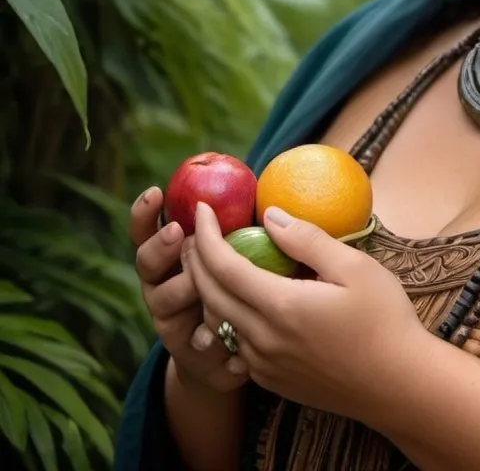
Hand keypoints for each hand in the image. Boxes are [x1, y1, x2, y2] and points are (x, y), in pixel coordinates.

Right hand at [130, 186, 248, 393]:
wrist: (236, 352)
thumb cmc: (245, 283)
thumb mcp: (245, 252)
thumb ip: (242, 227)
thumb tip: (267, 202)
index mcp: (173, 254)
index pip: (148, 229)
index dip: (145, 213)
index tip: (155, 192)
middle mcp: (163, 284)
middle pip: (146, 263)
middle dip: (159, 246)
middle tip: (178, 232)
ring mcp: (171, 320)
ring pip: (163, 302)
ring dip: (180, 289)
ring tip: (197, 283)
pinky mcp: (189, 354)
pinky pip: (192, 346)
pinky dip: (205, 340)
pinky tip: (216, 339)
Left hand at [188, 201, 430, 424]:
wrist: (398, 385)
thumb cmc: (384, 319)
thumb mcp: (355, 267)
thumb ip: (308, 240)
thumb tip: (270, 216)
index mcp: (281, 306)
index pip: (223, 267)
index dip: (207, 236)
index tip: (202, 209)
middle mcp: (263, 339)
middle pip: (210, 295)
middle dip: (195, 260)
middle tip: (195, 232)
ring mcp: (264, 365)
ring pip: (218, 322)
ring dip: (206, 289)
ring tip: (211, 262)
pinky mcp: (272, 380)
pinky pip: (235, 344)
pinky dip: (226, 316)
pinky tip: (241, 301)